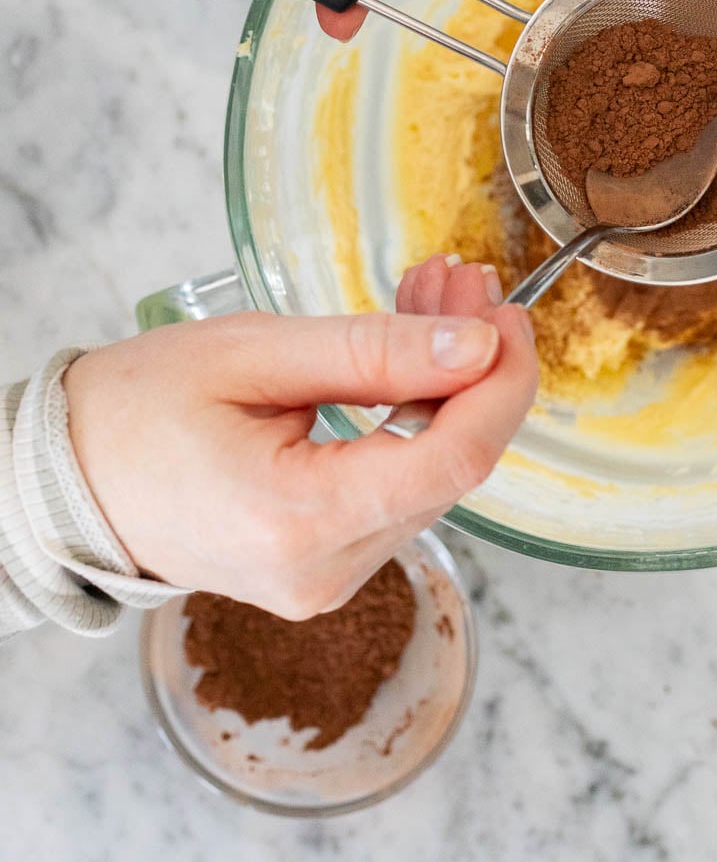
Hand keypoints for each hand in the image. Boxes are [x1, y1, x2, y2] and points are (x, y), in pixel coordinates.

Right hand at [63, 257, 536, 616]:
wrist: (64, 480)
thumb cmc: (135, 412)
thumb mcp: (256, 354)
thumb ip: (374, 352)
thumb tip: (476, 347)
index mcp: (299, 522)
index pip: (451, 461)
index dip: (500, 384)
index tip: (507, 314)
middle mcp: (323, 571)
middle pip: (448, 468)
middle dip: (472, 367)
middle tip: (466, 281)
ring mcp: (326, 580)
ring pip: (429, 476)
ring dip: (443, 386)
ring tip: (433, 298)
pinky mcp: (324, 567)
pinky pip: (394, 489)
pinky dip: (409, 419)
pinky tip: (404, 356)